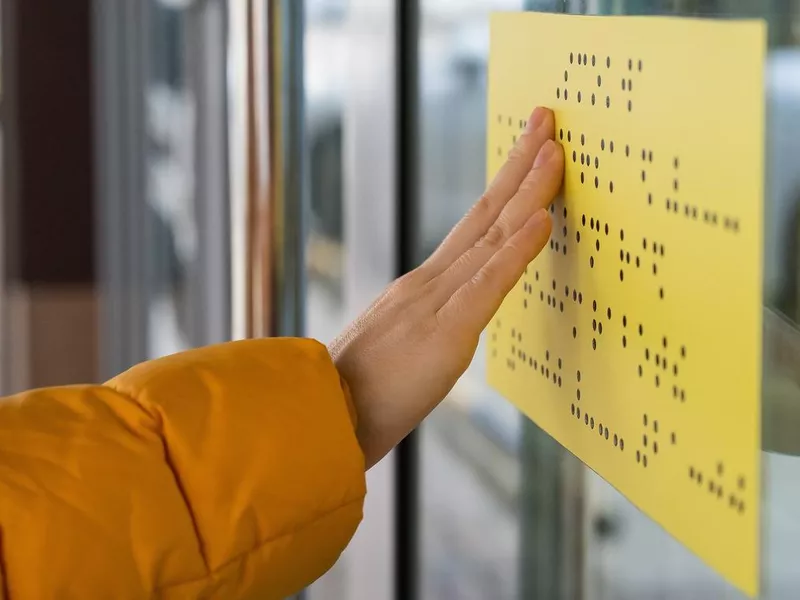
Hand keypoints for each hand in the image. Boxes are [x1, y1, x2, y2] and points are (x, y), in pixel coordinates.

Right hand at [329, 107, 563, 468]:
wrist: (319, 422)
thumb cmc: (358, 395)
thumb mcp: (400, 349)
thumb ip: (427, 325)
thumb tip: (451, 319)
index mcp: (422, 288)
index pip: (473, 227)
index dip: (504, 187)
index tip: (528, 151)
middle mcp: (429, 283)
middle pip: (484, 215)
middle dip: (519, 166)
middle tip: (546, 119)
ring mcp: (435, 304)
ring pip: (490, 238)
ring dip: (528, 192)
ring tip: (555, 152)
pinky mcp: (443, 334)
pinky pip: (486, 286)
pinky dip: (516, 251)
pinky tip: (542, 220)